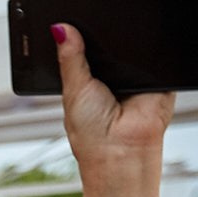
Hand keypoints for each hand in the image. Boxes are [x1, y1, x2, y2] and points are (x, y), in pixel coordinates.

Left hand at [57, 25, 173, 177]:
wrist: (122, 152)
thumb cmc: (92, 134)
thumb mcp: (74, 90)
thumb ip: (71, 58)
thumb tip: (61, 30)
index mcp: (88, 78)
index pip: (85, 48)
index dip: (79, 36)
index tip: (70, 22)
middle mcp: (112, 76)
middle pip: (109, 45)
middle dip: (101, 39)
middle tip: (91, 37)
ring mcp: (135, 76)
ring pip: (131, 48)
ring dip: (123, 48)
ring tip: (113, 61)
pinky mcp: (157, 77)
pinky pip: (154, 57)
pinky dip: (145, 56)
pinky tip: (135, 63)